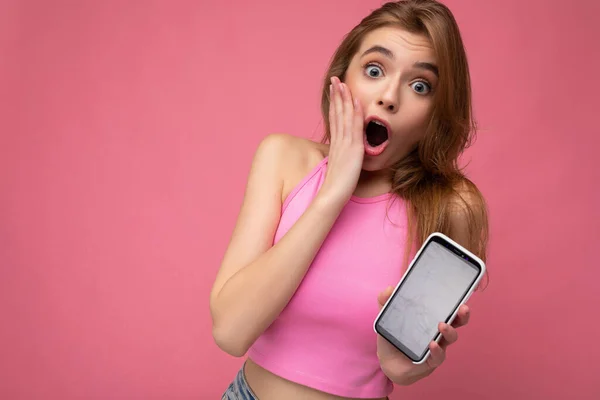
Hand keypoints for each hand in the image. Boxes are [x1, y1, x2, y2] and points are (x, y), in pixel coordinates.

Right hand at [318, 76, 364, 208]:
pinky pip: (354, 125)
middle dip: (336, 95)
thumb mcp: (339, 167)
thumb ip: (342, 158)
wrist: (333, 194)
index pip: (334, 119)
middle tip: (335, 79)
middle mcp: (339, 140)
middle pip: (337, 112)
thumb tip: (345, 155)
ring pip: (344, 115)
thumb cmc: (337, 186)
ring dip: (344, 98)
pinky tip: (356, 100)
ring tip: (342, 82)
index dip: (334, 103)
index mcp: (336, 144)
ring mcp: (345, 143)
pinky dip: (355, 111)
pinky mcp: (353, 148)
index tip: (334, 91)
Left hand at [376, 286, 470, 385]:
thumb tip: (389, 289)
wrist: (387, 362)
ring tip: (442, 325)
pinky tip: (432, 344)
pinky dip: (437, 350)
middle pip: (456, 322)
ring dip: (449, 331)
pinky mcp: (430, 360)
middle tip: (463, 308)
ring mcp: (436, 346)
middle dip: (462, 315)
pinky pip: (438, 356)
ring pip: (450, 338)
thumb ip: (386, 302)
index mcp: (431, 319)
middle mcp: (438, 332)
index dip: (456, 302)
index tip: (461, 293)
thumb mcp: (388, 317)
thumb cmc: (394, 337)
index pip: (447, 309)